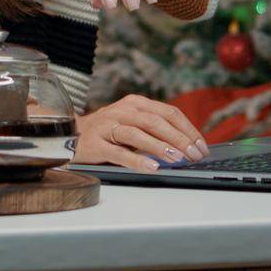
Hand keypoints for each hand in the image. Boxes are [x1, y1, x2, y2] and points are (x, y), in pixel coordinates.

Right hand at [73, 94, 210, 171]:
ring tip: (178, 160)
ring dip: (161, 147)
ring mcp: (108, 126)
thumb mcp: (132, 122)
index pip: (168, 113)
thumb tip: (187, 147)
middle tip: (194, 155)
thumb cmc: (108, 131)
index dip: (188, 129)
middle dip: (179, 139)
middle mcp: (123, 110)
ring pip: (139, 134)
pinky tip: (152, 168)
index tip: (201, 146)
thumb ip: (154, 129)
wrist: (69, 135)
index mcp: (136, 102)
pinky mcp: (96, 144)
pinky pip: (120, 153)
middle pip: (156, 122)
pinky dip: (137, 160)